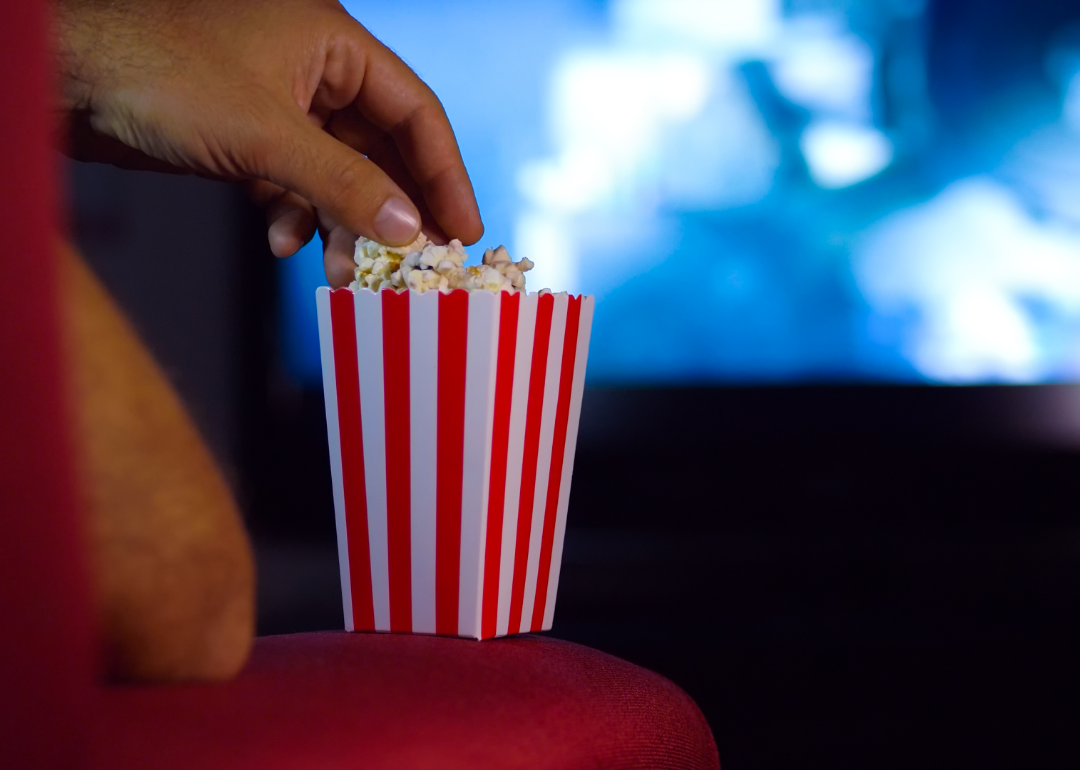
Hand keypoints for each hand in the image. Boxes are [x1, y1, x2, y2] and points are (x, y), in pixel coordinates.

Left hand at [56, 0, 483, 285]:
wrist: (64, 78)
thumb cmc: (159, 74)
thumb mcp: (266, 135)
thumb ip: (345, 183)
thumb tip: (409, 230)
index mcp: (333, 42)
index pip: (416, 111)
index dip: (446, 173)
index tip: (464, 229)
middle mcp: (314, 68)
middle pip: (382, 148)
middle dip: (392, 209)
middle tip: (412, 263)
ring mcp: (281, 103)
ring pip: (339, 173)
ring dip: (343, 223)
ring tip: (343, 271)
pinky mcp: (249, 134)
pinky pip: (297, 182)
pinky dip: (297, 215)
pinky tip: (283, 241)